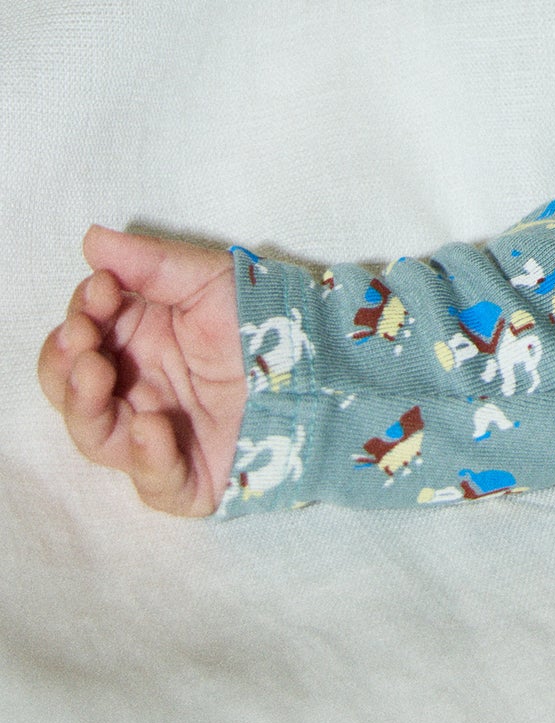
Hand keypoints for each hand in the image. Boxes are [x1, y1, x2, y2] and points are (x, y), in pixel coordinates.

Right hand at [38, 227, 245, 518]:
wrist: (321, 360)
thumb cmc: (261, 315)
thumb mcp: (207, 279)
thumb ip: (150, 264)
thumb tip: (91, 239)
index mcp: (133, 344)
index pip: (80, 337)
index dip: (79, 316)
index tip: (100, 290)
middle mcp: (133, 393)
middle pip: (70, 391)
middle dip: (64, 363)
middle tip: (83, 336)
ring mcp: (154, 439)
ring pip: (96, 437)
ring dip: (84, 406)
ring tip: (97, 372)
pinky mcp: (187, 479)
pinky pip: (154, 482)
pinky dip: (147, 458)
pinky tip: (154, 425)